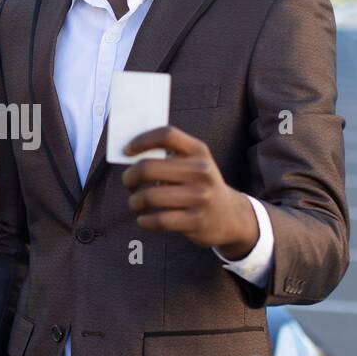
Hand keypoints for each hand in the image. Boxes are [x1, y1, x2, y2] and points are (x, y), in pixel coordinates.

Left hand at [121, 124, 258, 258]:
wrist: (229, 216)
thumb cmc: (200, 185)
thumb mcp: (195, 163)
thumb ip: (169, 156)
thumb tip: (130, 155)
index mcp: (199, 151)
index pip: (166, 135)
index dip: (141, 141)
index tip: (127, 151)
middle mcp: (201, 172)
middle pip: (148, 168)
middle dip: (130, 177)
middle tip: (128, 183)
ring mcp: (200, 197)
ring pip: (150, 197)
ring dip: (135, 201)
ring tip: (135, 202)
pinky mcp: (196, 221)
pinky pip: (158, 220)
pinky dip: (144, 221)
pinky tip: (143, 219)